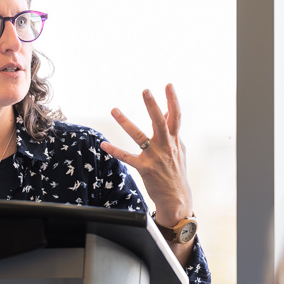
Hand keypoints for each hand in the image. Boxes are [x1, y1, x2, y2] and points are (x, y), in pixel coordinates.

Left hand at [101, 83, 193, 226]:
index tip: (168, 85)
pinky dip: (115, 151)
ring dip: (125, 122)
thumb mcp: (179, 150)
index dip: (172, 100)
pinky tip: (103, 144)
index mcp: (174, 140)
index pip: (175, 117)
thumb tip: (166, 112)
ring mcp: (155, 157)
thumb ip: (172, 131)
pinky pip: (127, 158)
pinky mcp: (145, 168)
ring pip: (139, 136)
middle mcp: (166, 146)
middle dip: (152, 105)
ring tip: (113, 109)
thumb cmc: (176, 172)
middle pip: (159, 122)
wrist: (177, 198)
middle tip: (145, 90)